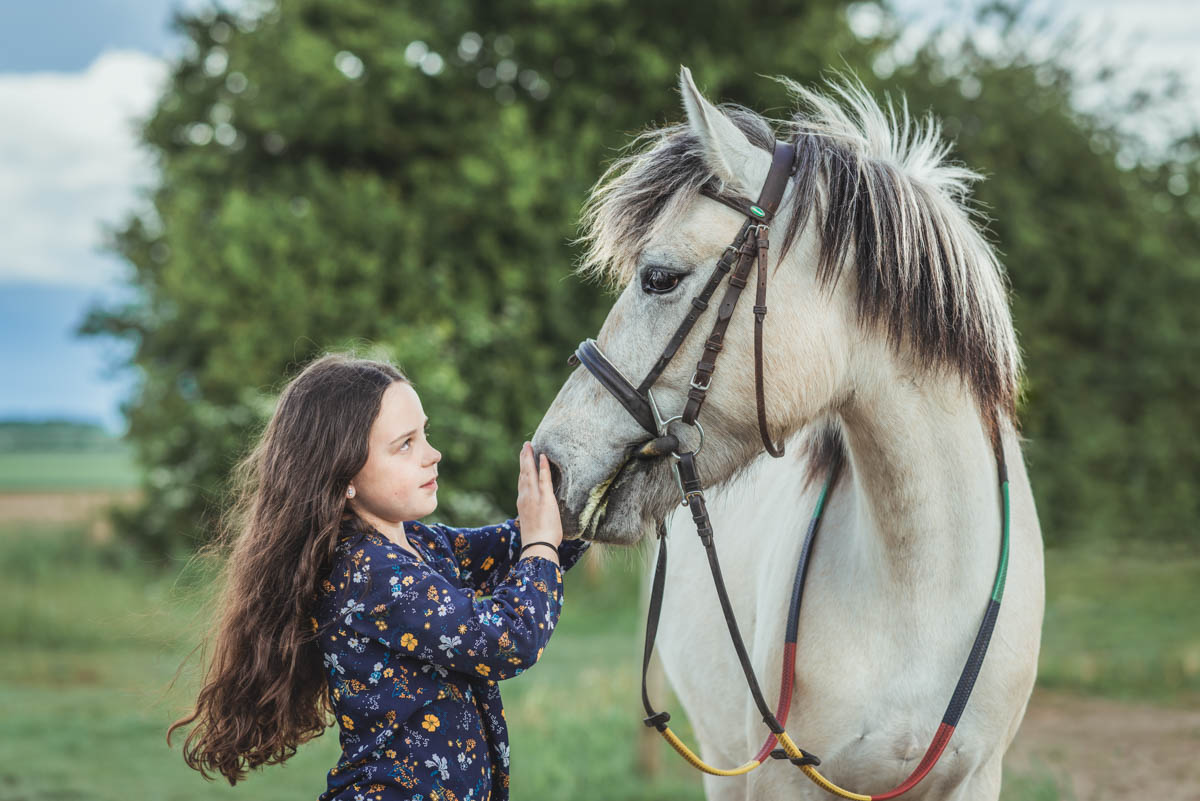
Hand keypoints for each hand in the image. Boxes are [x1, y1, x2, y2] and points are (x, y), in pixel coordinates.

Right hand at [516, 441, 562, 559]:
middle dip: (524, 458)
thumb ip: (534, 515)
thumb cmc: (538, 539)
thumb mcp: (533, 523)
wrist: (538, 546)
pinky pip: (544, 479)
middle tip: (525, 446)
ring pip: (530, 473)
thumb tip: (538, 515)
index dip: (523, 470)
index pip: (522, 482)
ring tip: (529, 446)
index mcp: (523, 503)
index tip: (524, 460)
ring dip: (529, 458)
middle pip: (523, 473)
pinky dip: (543, 467)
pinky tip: (542, 456)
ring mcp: (534, 497)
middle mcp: (525, 497)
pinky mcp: (545, 499)